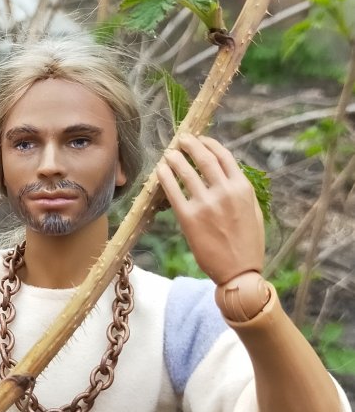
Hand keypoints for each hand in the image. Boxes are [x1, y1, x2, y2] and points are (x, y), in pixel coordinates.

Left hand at [156, 134, 264, 283]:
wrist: (239, 272)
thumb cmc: (248, 243)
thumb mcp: (252, 210)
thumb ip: (239, 190)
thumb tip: (225, 172)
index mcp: (242, 188)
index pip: (223, 156)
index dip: (209, 144)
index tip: (200, 139)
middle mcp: (224, 192)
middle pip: (204, 158)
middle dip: (190, 145)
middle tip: (181, 139)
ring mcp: (205, 204)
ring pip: (186, 172)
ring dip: (174, 158)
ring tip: (168, 153)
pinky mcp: (188, 218)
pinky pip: (172, 191)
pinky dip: (164, 177)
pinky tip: (159, 171)